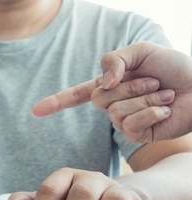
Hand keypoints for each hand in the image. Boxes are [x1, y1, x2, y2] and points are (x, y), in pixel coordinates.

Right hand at [32, 42, 191, 142]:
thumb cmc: (175, 68)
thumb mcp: (142, 51)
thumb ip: (115, 60)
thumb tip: (103, 84)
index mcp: (110, 85)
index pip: (77, 95)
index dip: (56, 102)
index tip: (35, 111)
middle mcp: (113, 105)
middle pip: (100, 99)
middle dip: (131, 87)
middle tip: (156, 83)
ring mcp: (123, 122)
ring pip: (116, 112)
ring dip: (145, 100)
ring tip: (165, 96)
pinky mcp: (136, 135)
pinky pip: (131, 126)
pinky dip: (152, 113)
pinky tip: (166, 110)